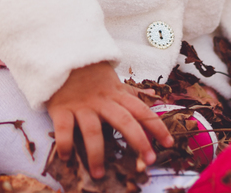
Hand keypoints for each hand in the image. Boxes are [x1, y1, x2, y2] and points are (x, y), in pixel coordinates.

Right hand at [47, 62, 173, 178]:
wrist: (62, 57)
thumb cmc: (90, 74)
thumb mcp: (113, 81)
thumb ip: (132, 92)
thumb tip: (155, 97)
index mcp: (116, 95)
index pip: (142, 111)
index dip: (156, 126)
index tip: (169, 143)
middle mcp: (102, 101)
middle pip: (124, 121)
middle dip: (139, 140)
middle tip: (149, 160)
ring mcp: (81, 106)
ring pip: (92, 130)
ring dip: (96, 154)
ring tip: (98, 174)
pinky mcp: (61, 109)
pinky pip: (63, 129)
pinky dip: (65, 144)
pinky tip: (66, 157)